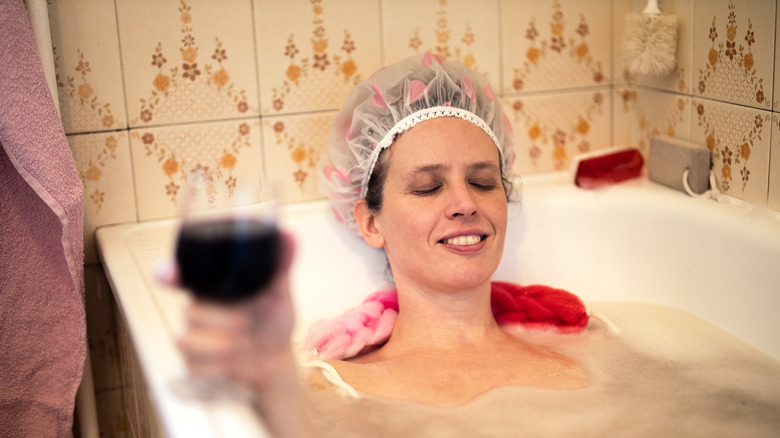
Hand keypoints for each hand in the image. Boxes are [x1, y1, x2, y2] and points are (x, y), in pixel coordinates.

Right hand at [173, 231, 297, 391]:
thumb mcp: (280, 290)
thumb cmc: (273, 318)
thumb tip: (289, 234)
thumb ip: (280, 263)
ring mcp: (191, 335)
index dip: (167, 273)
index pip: (174, 274)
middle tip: (247, 321)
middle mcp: (196, 307)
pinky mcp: (191, 362)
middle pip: (190, 311)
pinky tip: (234, 361)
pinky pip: (192, 364)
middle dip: (224, 320)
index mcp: (210, 285)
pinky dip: (218, 365)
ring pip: (186, 339)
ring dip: (222, 344)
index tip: (171, 274)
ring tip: (243, 341)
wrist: (276, 358)